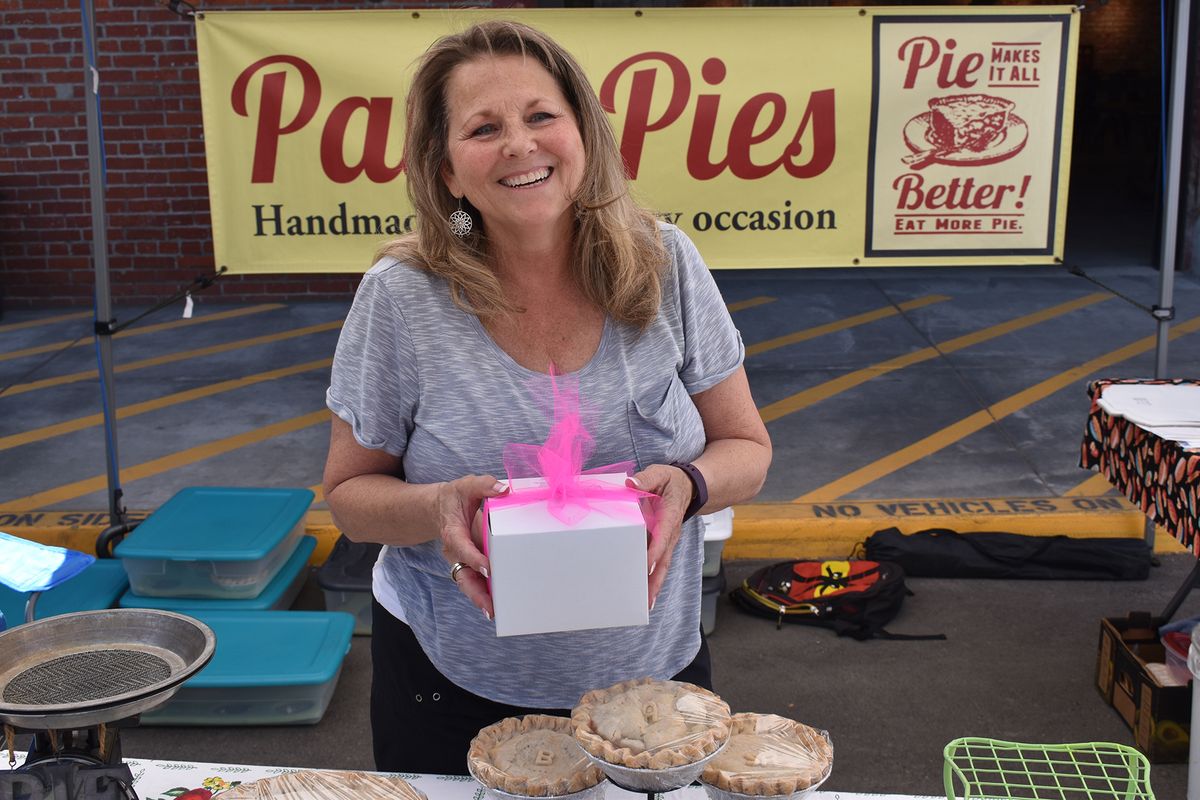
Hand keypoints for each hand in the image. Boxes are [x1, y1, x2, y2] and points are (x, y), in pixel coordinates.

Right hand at [438, 475, 505, 618]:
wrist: (440, 508)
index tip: (488, 567)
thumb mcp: (467, 486)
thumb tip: (504, 489)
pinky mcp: (468, 564)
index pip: (462, 547)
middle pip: (463, 576)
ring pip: (468, 583)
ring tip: (495, 613)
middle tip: (490, 608)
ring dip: (481, 599)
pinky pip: (475, 581)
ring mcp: (461, 560)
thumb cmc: (455, 498)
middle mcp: (455, 551)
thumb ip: (484, 486)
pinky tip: (497, 606)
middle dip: (476, 593)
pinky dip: (484, 594)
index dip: (474, 558)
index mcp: (453, 532)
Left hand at [627, 464, 693, 609]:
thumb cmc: (671, 481)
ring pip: (663, 566)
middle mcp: (671, 532)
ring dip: (655, 585)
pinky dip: (654, 579)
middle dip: (656, 579)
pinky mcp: (665, 544)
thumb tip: (630, 484)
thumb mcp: (660, 474)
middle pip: (664, 559)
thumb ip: (646, 479)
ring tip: (645, 604)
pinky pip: (660, 564)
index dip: (656, 549)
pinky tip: (646, 593)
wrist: (690, 487)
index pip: (663, 534)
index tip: (648, 564)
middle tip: (646, 599)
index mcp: (670, 514)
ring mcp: (669, 541)